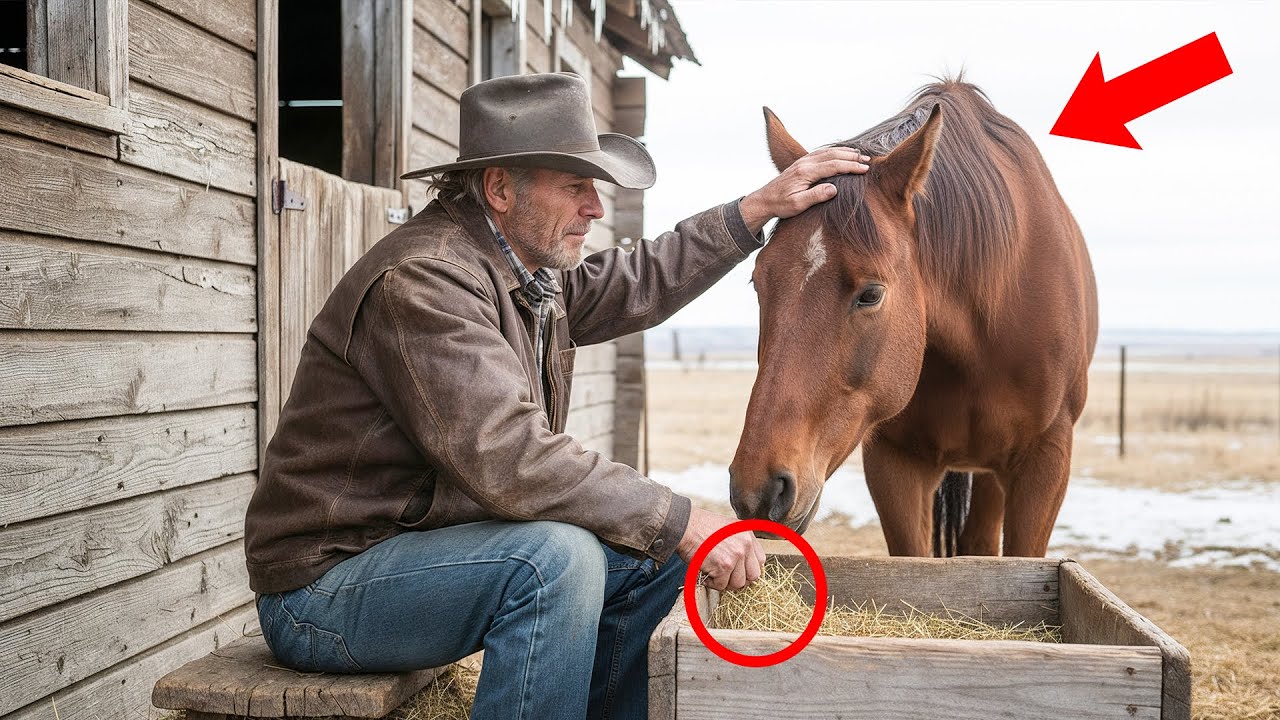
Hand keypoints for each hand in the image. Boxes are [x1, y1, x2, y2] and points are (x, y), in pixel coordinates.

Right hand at [676, 506, 766, 591]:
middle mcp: (745, 545)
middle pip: (753, 575)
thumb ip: (740, 542)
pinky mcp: (723, 567)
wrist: (685, 526)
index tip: (739, 570)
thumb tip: (744, 563)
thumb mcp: (728, 528)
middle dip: (739, 579)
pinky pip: (721, 585)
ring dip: (725, 582)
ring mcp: (735, 556)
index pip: (760, 561)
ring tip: (713, 573)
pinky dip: (712, 583)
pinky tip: (705, 573)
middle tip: (726, 576)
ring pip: (738, 583)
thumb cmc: (701, 527)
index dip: (749, 568)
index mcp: (748, 535)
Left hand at [739, 147, 870, 233]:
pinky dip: (834, 151)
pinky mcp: (801, 163)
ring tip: (860, 156)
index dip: (851, 166)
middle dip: (852, 157)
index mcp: (805, 173)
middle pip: (833, 155)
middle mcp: (804, 163)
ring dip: (845, 152)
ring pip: (828, 152)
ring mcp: (802, 161)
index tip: (865, 169)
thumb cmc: (780, 205)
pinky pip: (821, 153)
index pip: (833, 165)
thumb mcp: (797, 205)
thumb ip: (815, 196)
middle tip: (868, 161)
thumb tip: (834, 189)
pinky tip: (842, 154)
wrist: (764, 200)